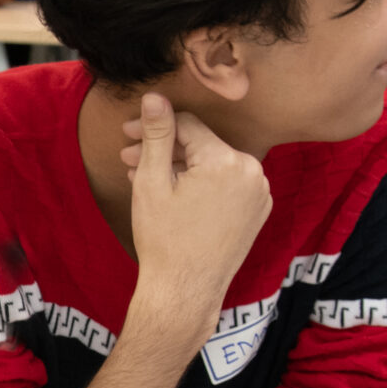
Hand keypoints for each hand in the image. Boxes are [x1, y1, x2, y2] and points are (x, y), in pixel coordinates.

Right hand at [119, 93, 271, 329]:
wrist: (185, 290)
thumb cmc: (164, 239)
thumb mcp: (152, 182)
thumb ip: (157, 135)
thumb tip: (155, 97)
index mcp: (227, 161)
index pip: (187, 126)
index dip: (153, 127)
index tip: (126, 135)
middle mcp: (252, 171)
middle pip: (201, 145)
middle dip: (164, 150)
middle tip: (128, 158)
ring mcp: (259, 193)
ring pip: (213, 165)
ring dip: (181, 167)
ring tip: (146, 179)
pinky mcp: (258, 210)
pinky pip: (226, 185)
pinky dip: (201, 184)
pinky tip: (174, 195)